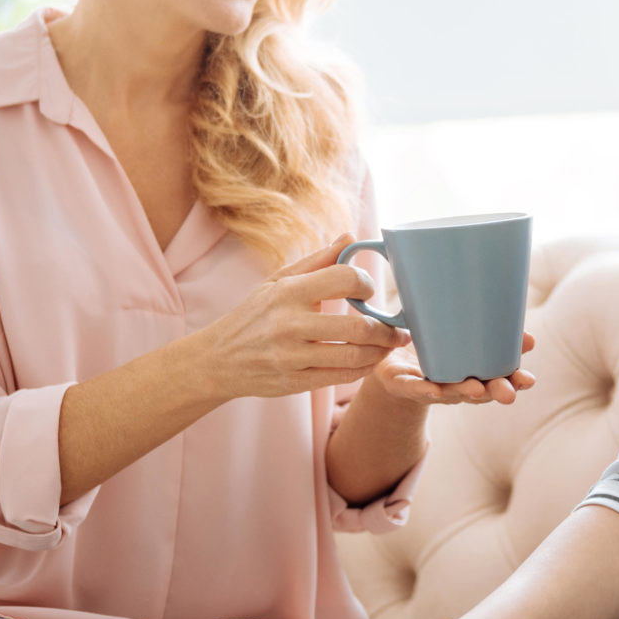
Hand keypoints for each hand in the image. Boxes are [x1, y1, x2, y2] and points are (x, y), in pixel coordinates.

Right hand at [195, 234, 410, 400]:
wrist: (219, 359)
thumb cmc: (255, 314)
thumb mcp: (278, 281)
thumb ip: (319, 260)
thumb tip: (351, 237)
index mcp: (289, 292)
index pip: (344, 279)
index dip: (367, 283)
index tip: (371, 291)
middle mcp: (290, 324)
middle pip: (358, 327)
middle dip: (387, 329)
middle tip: (398, 328)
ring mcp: (292, 356)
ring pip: (354, 357)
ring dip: (380, 352)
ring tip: (389, 345)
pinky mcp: (295, 381)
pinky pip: (342, 377)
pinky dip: (363, 369)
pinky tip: (370, 360)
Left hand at [368, 332, 537, 405]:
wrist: (388, 364)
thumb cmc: (428, 345)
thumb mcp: (452, 329)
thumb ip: (475, 317)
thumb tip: (505, 294)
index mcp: (471, 371)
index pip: (497, 375)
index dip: (514, 378)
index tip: (530, 376)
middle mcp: (455, 383)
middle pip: (481, 391)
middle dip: (497, 392)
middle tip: (514, 391)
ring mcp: (431, 386)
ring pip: (452, 393)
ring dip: (466, 393)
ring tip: (477, 390)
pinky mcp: (403, 385)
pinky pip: (414, 389)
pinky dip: (425, 390)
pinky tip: (435, 391)